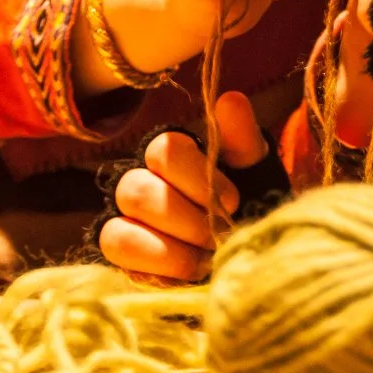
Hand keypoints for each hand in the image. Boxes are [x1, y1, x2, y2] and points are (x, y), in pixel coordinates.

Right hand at [96, 91, 268, 281]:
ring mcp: (126, 222)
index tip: (232, 200)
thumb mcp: (255, 170)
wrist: (253, 249)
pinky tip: (190, 272)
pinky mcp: (123, 260)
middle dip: (184, 219)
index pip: (163, 151)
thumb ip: (241, 137)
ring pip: (119, 228)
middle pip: (135, 191)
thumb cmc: (252, 202)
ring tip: (205, 259)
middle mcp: (140, 183)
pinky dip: (157, 266)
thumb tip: (230, 100)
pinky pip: (118, 258)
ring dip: (169, 248)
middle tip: (217, 236)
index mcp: (171, 155)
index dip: (196, 177)